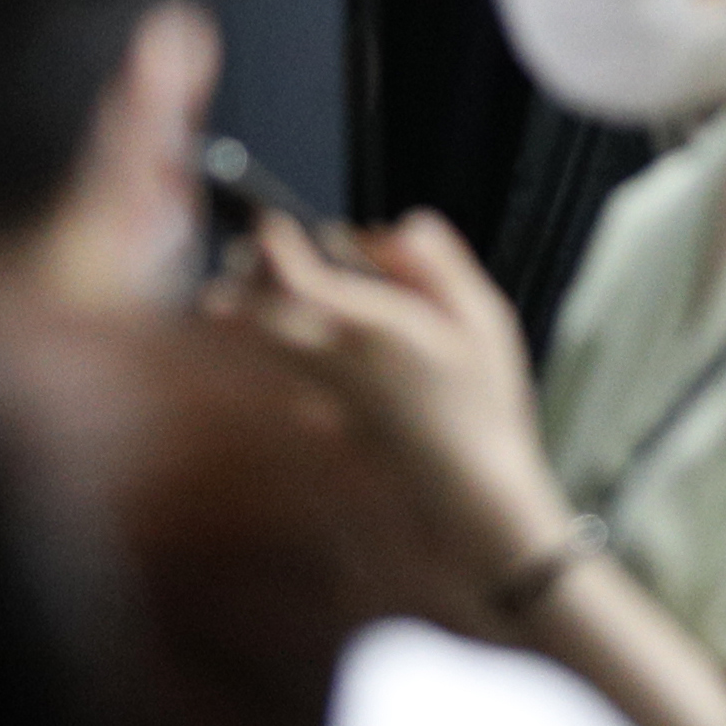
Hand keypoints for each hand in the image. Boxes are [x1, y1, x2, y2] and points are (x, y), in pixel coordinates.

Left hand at [210, 209, 564, 577]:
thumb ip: (435, 263)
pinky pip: (269, 387)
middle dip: (241, 281)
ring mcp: (313, 405)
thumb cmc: (484, 408)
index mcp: (367, 327)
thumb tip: (396, 225)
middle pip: (248, 314)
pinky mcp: (311, 436)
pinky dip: (262, 364)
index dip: (269, 242)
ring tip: (243, 300)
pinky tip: (280, 359)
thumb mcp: (483, 317)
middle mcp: (327, 365)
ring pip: (250, 352)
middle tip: (248, 259)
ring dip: (242, 321)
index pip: (288, 274)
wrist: (469, 501)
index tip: (270, 224)